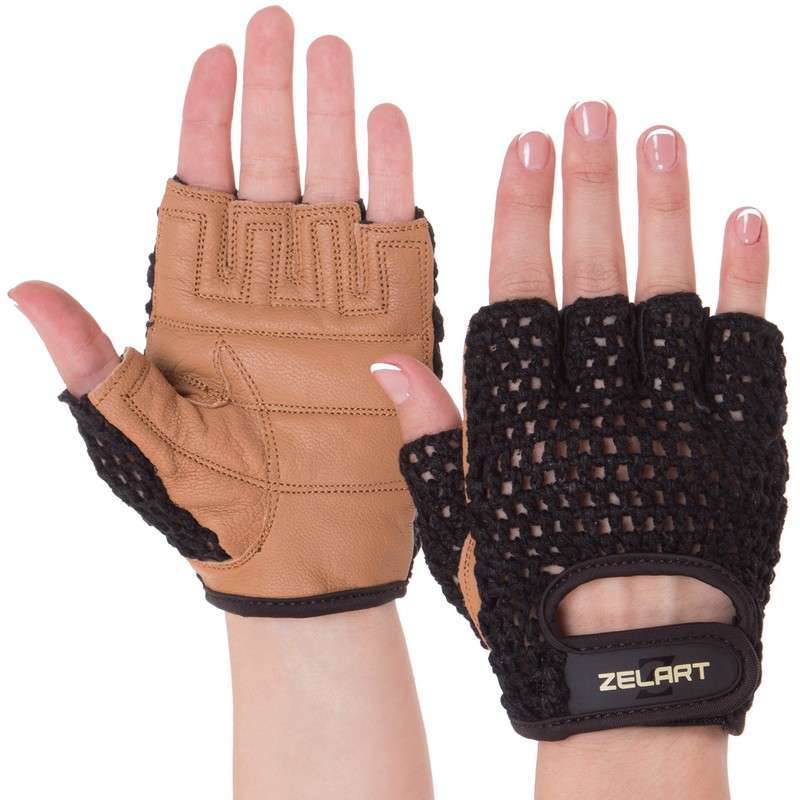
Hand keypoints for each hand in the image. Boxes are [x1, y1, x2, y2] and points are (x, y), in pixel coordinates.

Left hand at [10, 8, 434, 797]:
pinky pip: (393, 241)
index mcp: (200, 302)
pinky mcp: (388, 324)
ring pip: (331, 187)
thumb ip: (94, 362)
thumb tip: (28, 290)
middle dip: (273, 93)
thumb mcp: (136, 438)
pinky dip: (392, 181)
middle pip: (267, 167)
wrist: (295, 560)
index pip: (199, 188)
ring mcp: (332, 299)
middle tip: (279, 24)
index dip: (204, 122)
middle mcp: (268, 288)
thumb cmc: (211, 508)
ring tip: (333, 53)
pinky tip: (388, 125)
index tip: (214, 58)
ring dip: (332, 118)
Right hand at [374, 103, 771, 633]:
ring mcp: (679, 425)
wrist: (636, 677)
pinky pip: (748, 351)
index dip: (521, 219)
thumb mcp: (461, 532)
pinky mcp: (742, 447)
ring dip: (665, 210)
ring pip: (670, 295)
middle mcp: (601, 414)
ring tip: (657, 137)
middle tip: (589, 112)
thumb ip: (431, 441)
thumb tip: (388, 361)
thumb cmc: (534, 605)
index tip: (524, 148)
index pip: (520, 298)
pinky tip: (743, 216)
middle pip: (594, 278)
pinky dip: (748, 281)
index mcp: (526, 431)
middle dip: (588, 187)